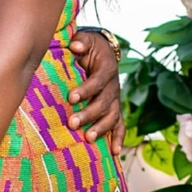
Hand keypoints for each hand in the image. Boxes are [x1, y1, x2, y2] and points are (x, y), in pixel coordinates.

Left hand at [69, 29, 123, 154]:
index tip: (71, 98)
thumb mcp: (85, 39)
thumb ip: (80, 41)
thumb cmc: (89, 46)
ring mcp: (115, 99)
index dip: (86, 90)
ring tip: (88, 138)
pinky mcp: (115, 108)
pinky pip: (120, 125)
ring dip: (101, 129)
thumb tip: (75, 45)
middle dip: (89, 114)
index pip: (98, 81)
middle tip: (72, 123)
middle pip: (104, 103)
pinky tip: (114, 152)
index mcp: (107, 69)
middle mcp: (114, 86)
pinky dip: (119, 138)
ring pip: (112, 116)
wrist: (104, 51)